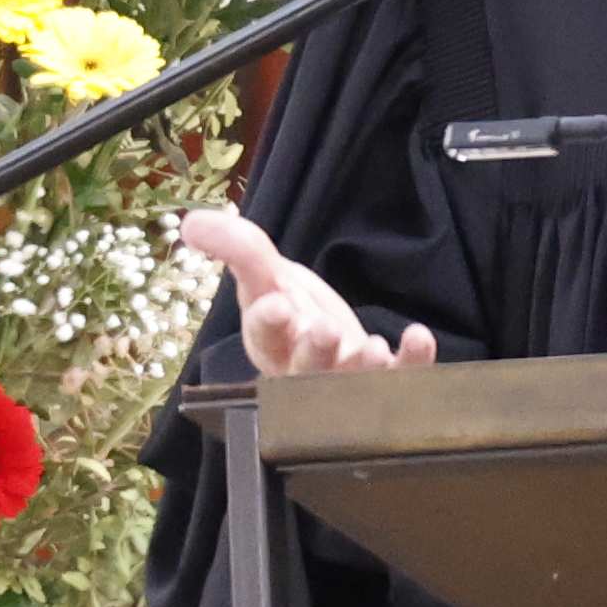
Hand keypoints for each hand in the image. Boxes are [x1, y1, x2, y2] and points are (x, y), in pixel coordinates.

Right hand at [178, 202, 436, 379]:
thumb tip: (190, 223)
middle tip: (324, 331)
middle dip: (314, 351)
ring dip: (361, 366)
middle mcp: (303, 370)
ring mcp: (346, 381)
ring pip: (350, 382)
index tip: (275, 306)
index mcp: (269, 341)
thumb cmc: (292, 312)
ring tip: (371, 348)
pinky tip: (416, 337)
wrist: (331, 340)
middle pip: (305, 369)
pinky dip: (412, 361)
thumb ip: (236, 247)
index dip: (268, 323)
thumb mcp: (265, 275)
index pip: (263, 335)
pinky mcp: (387, 383)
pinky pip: (403, 379)